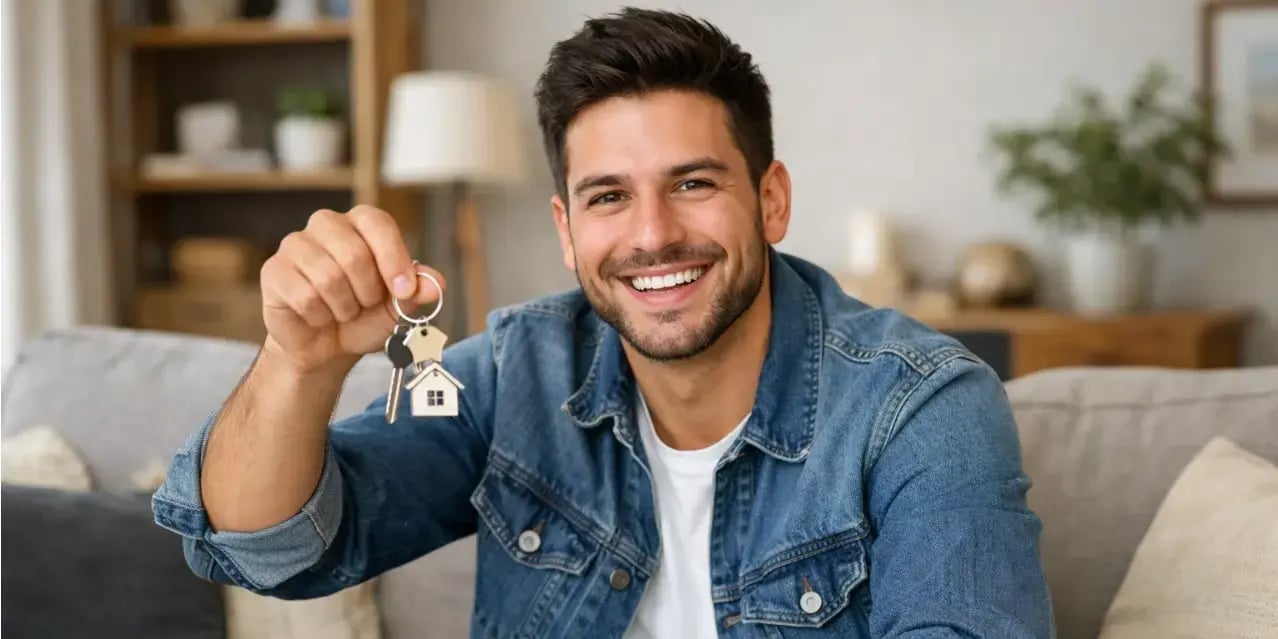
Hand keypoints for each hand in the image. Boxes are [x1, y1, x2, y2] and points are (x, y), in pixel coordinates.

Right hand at [259, 205, 444, 373]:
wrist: (327, 347)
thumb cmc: (364, 318)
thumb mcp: (399, 307)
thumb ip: (417, 292)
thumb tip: (435, 285)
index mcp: (360, 224)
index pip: (378, 223)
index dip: (393, 258)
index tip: (404, 291)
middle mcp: (326, 225)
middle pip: (354, 252)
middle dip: (368, 291)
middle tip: (366, 304)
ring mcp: (295, 245)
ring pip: (328, 277)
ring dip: (344, 307)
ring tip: (343, 311)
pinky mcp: (274, 270)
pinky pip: (304, 296)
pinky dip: (319, 316)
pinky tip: (318, 316)